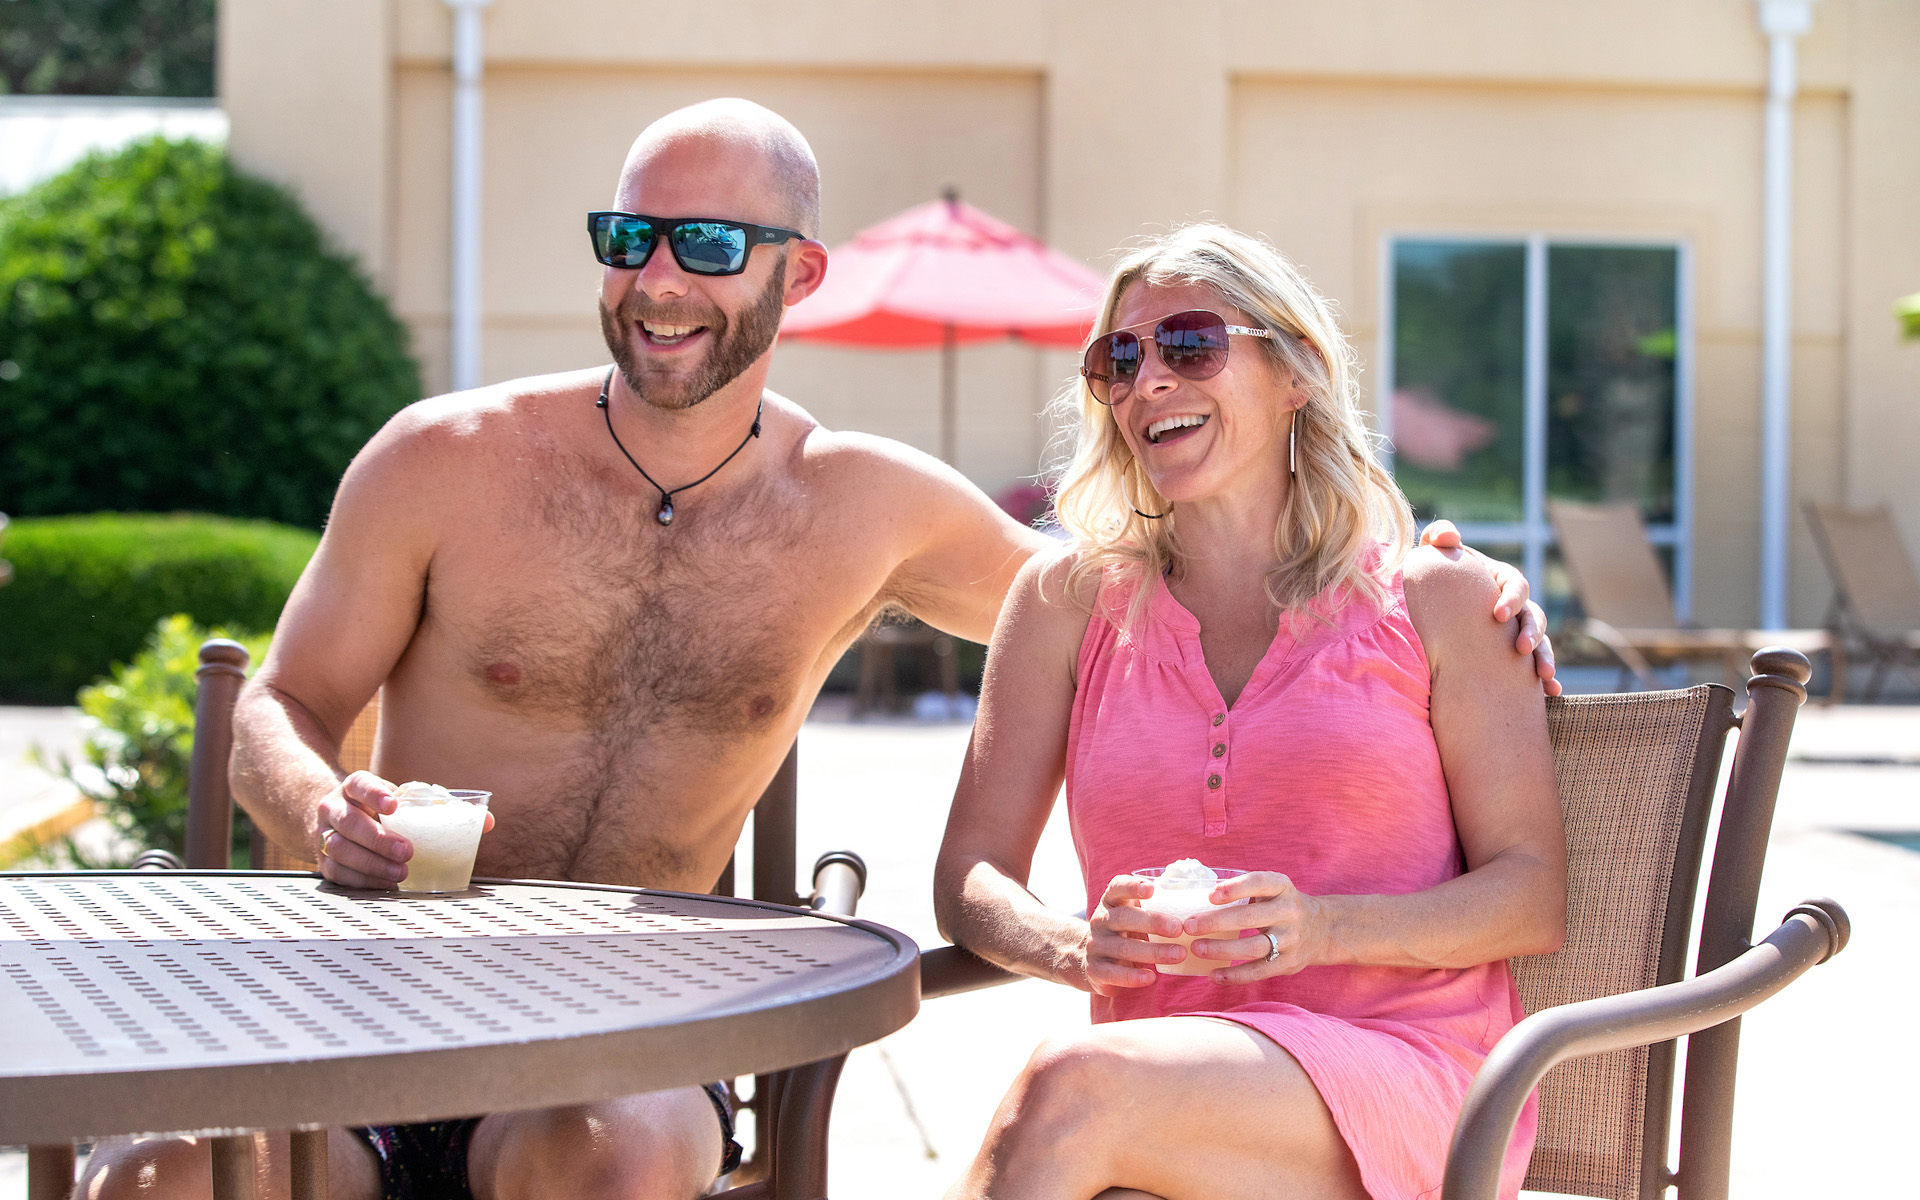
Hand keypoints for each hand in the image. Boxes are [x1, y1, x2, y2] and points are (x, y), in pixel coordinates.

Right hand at [315, 771, 408, 887]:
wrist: (336, 820)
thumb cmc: (371, 809)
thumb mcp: (386, 798)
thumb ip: (406, 805)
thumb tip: (441, 817)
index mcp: (351, 788)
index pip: (359, 784)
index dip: (374, 794)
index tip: (392, 806)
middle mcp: (332, 808)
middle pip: (349, 822)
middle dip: (378, 840)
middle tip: (405, 851)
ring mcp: (322, 835)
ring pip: (339, 849)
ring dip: (372, 864)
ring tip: (399, 871)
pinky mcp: (323, 861)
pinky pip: (338, 872)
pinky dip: (363, 880)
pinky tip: (385, 881)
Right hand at [1084, 874, 1183, 993]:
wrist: (1090, 959)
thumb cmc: (1125, 932)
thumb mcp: (1133, 915)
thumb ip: (1154, 906)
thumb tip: (1196, 900)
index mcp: (1111, 902)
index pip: (1117, 887)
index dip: (1132, 886)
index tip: (1152, 888)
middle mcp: (1101, 921)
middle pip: (1124, 917)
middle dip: (1153, 922)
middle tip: (1179, 928)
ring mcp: (1095, 946)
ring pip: (1124, 948)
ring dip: (1154, 952)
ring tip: (1179, 954)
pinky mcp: (1095, 970)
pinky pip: (1114, 973)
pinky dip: (1133, 976)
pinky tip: (1151, 976)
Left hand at [1184, 871, 1328, 982]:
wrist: (1322, 929)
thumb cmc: (1280, 905)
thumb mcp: (1272, 889)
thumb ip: (1244, 890)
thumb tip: (1195, 895)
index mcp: (1282, 887)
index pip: (1259, 882)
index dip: (1235, 888)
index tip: (1210, 895)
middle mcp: (1289, 911)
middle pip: (1250, 918)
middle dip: (1216, 922)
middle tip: (1189, 926)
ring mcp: (1291, 939)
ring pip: (1253, 947)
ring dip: (1222, 949)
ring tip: (1197, 948)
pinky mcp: (1289, 963)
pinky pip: (1259, 971)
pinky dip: (1235, 976)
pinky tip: (1213, 975)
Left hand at [1419, 520, 1560, 696]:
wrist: (1432, 605)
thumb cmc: (1437, 574)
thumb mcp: (1436, 553)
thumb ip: (1439, 536)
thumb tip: (1447, 537)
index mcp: (1500, 580)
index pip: (1515, 585)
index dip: (1511, 598)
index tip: (1497, 615)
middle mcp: (1515, 606)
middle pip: (1534, 616)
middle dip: (1531, 632)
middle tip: (1520, 649)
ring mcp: (1517, 631)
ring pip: (1541, 643)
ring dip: (1546, 657)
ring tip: (1544, 676)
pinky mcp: (1514, 655)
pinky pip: (1535, 667)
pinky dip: (1548, 678)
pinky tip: (1553, 692)